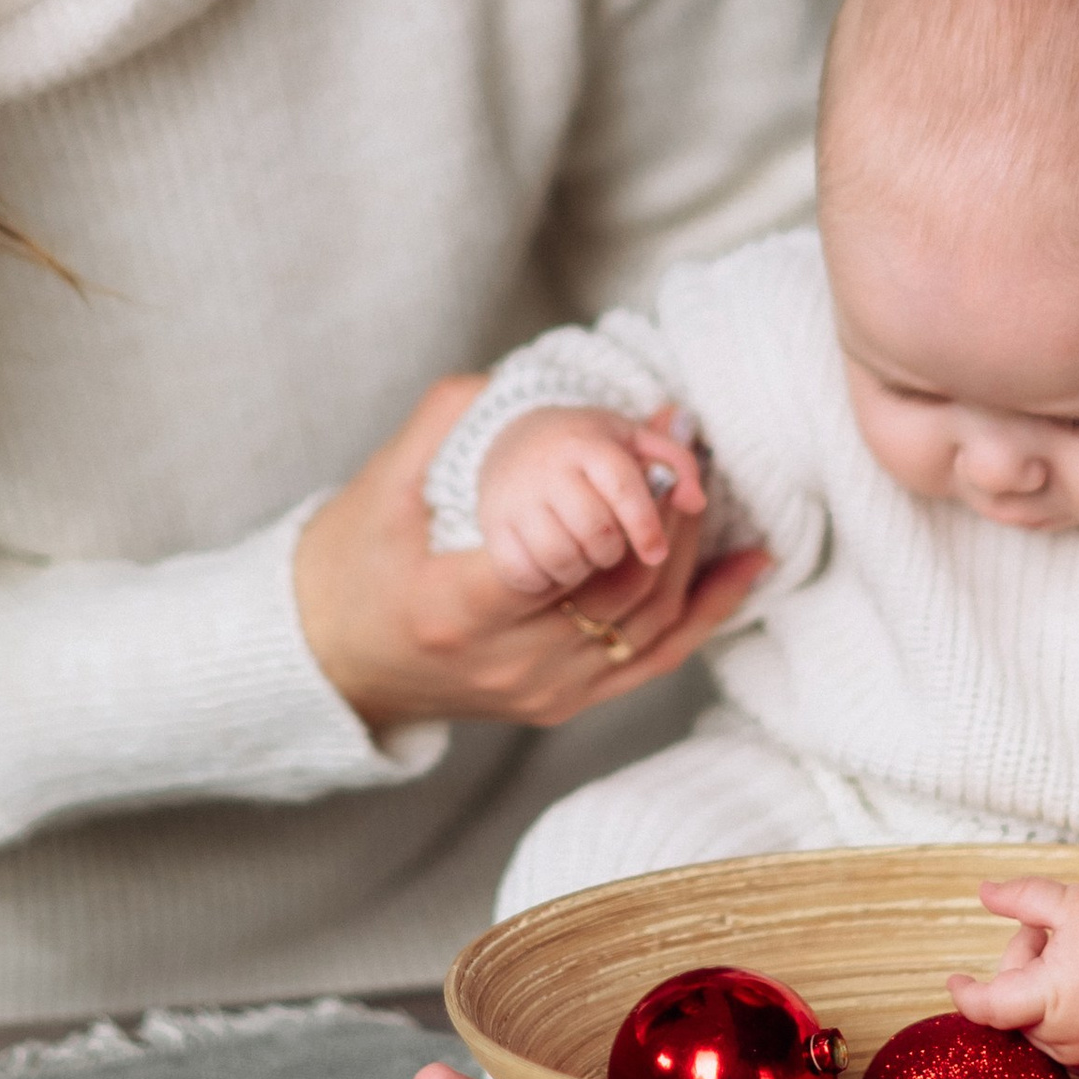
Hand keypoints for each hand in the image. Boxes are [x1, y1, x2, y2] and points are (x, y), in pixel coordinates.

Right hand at [295, 377, 766, 736]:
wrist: (331, 660)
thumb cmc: (351, 563)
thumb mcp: (383, 483)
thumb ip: (450, 421)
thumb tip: (522, 375)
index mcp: (455, 606)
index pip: (564, 554)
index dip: (624, 495)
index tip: (653, 437)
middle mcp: (508, 662)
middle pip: (622, 584)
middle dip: (668, 508)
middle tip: (685, 443)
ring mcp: (542, 690)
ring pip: (650, 620)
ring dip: (689, 547)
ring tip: (701, 481)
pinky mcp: (565, 702)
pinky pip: (656, 658)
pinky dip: (708, 608)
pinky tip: (746, 561)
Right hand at [477, 402, 705, 597]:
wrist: (511, 444)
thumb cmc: (588, 451)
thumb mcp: (634, 441)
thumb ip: (676, 463)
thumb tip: (695, 501)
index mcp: (588, 443)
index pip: (624, 487)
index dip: (647, 525)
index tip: (656, 551)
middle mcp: (547, 468)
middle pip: (596, 532)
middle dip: (612, 552)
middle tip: (609, 547)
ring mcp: (514, 499)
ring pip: (561, 558)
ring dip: (580, 569)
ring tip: (581, 556)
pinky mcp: (492, 527)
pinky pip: (523, 573)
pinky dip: (543, 580)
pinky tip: (551, 568)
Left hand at [947, 876, 1078, 1073]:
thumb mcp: (1073, 902)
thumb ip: (1022, 898)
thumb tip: (983, 891)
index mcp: (1053, 1000)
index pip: (989, 1009)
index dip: (967, 994)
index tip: (954, 980)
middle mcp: (1068, 1040)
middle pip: (1017, 1009)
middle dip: (1023, 972)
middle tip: (1052, 937)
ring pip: (1041, 1027)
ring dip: (1046, 997)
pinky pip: (1069, 1043)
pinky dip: (1069, 1018)